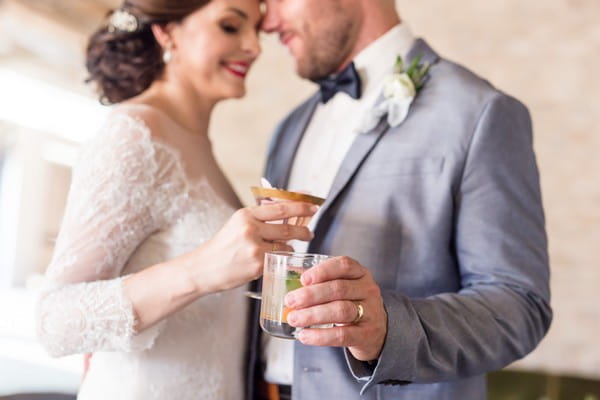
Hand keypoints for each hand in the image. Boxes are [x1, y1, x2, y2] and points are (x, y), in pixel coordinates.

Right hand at [192, 201, 316, 291]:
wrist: (203, 269)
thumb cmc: (221, 248)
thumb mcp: (237, 225)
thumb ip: (259, 218)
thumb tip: (286, 212)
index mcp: (245, 214)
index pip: (279, 207)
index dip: (300, 206)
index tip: (312, 206)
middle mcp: (250, 228)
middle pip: (287, 226)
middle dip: (303, 230)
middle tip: (310, 232)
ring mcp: (254, 247)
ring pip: (285, 245)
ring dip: (291, 247)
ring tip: (289, 248)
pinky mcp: (257, 265)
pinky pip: (278, 259)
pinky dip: (281, 259)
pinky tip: (277, 259)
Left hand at [284, 257, 386, 360]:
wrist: (379, 331)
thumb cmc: (352, 304)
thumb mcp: (343, 288)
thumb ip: (321, 282)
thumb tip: (288, 276)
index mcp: (360, 274)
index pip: (344, 265)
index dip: (323, 270)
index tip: (303, 279)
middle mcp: (368, 290)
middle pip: (338, 288)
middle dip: (311, 295)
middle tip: (290, 301)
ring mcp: (370, 312)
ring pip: (340, 310)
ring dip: (313, 314)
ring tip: (294, 319)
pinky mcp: (367, 335)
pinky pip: (343, 335)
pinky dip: (321, 336)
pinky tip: (305, 336)